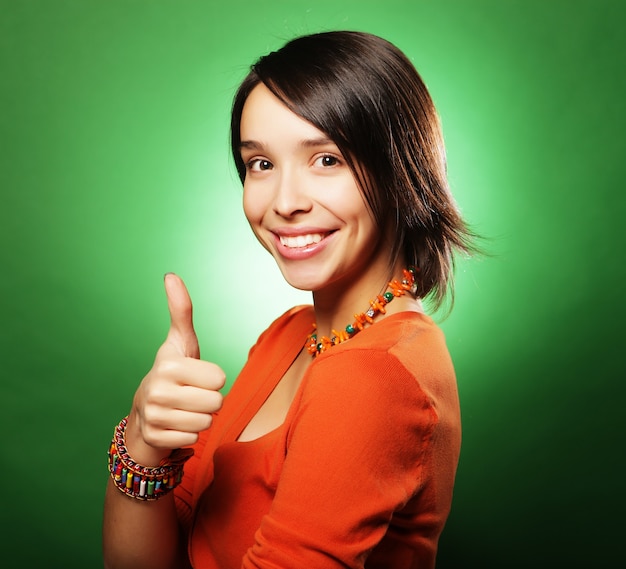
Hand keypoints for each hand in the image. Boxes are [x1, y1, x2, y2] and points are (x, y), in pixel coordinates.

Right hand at [125, 273, 224, 464]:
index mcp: (169, 365)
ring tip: (183, 409)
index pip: (220, 379)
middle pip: (216, 402)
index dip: (213, 379)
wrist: (145, 411)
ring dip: (200, 418)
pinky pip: (194, 439)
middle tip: (191, 395)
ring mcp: (153, 416)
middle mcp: (157, 390)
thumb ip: (181, 310)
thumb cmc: (173, 372)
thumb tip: (171, 275)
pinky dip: (188, 434)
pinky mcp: (154, 438)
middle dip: (209, 400)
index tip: (196, 377)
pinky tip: (175, 424)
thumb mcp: (181, 341)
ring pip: (207, 422)